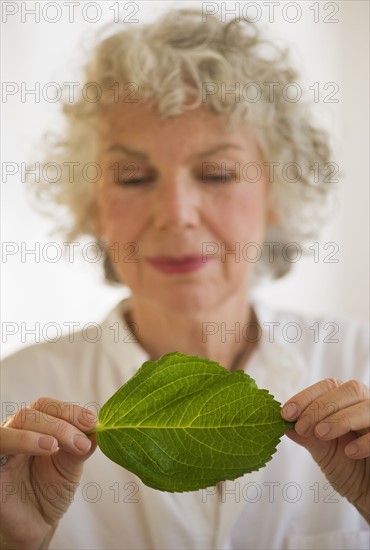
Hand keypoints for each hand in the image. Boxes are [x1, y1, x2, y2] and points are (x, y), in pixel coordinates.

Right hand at [0, 398, 96, 548]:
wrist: (34, 526)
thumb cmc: (50, 492)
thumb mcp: (70, 467)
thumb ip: (80, 446)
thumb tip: (99, 429)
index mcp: (34, 428)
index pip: (46, 406)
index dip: (70, 411)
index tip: (93, 422)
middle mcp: (15, 433)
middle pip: (32, 412)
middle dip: (62, 424)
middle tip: (82, 443)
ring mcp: (3, 449)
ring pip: (17, 422)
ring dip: (43, 428)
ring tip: (58, 445)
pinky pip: (0, 445)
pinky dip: (23, 441)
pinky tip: (46, 448)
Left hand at [282, 378, 369, 523]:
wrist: (369, 494)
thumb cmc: (348, 468)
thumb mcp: (323, 451)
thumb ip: (306, 435)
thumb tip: (283, 423)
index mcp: (347, 400)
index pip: (328, 386)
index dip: (306, 397)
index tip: (286, 414)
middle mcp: (366, 404)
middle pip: (349, 390)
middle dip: (321, 407)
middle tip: (302, 427)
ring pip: (366, 405)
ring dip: (340, 418)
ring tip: (321, 435)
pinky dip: (365, 440)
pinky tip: (350, 452)